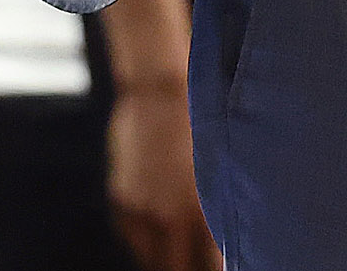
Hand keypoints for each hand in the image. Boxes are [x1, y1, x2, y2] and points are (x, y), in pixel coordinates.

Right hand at [106, 84, 217, 270]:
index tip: (219, 265)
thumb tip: (225, 242)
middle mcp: (171, 219)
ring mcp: (141, 212)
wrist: (159, 92)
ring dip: (167, 259)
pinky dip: (147, 241)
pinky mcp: (121, 203)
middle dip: (189, 268)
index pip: (211, 265)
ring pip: (154, 260)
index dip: (214, 267)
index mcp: (204, 212)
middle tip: (198, 262)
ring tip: (181, 254)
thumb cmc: (200, 124)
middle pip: (179, 269)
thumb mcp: (219, 169)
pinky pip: (134, 238)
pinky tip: (160, 232)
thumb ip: (219, 211)